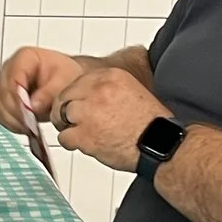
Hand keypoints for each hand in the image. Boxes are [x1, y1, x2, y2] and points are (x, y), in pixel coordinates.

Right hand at [0, 47, 84, 137]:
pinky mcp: (5, 101)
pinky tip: (27, 128)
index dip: (19, 97)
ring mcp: (5, 86)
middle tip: (31, 123)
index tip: (29, 111)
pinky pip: (3, 116)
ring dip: (14, 120)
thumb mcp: (65, 80)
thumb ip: (49, 92)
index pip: (13, 77)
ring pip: (1, 106)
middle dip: (17, 111)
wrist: (66, 82)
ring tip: (31, 128)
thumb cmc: (65, 75)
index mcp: (24, 57)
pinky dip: (13, 124)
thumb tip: (33, 106)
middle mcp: (10, 70)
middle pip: (4, 93)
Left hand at [51, 66, 170, 171]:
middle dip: (67, 112)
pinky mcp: (85, 134)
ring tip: (85, 135)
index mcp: (110, 76)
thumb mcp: (132, 91)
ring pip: (61, 116)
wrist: (161, 145)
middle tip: (76, 123)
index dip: (77, 97)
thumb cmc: (151, 124)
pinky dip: (72, 144)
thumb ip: (108, 88)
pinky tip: (87, 145)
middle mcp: (98, 90)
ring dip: (69, 127)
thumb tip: (86, 94)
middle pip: (65, 97)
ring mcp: (89, 112)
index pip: (78, 82)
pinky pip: (64, 137)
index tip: (82, 107)